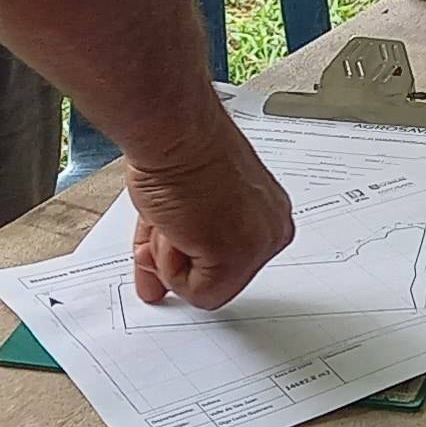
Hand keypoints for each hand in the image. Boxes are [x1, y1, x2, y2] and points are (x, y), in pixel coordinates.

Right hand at [124, 121, 294, 309]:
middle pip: (216, 278)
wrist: (175, 132)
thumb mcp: (183, 207)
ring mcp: (257, 247)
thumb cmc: (181, 149)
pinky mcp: (235, 258)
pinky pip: (195, 294)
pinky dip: (169, 267)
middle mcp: (270, 231)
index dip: (190, 254)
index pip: (227, 259)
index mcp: (267, 213)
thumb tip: (154, 288)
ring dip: (169, 256)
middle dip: (178, 257)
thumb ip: (175, 248)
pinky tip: (174, 225)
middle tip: (168, 220)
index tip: (176, 235)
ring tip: (173, 213)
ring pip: (203, 289)